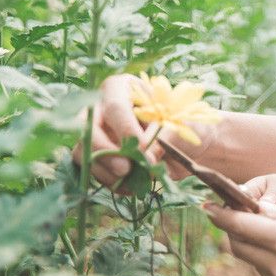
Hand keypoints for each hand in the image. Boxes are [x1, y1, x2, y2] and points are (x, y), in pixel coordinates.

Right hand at [73, 74, 211, 187]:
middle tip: (126, 169)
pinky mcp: (100, 155)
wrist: (191, 147)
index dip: (125, 128)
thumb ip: (162, 137)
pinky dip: (110, 181)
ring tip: (130, 181)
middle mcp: (103, 107)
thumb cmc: (187, 126)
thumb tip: (145, 156)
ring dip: (104, 169)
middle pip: (88, 127)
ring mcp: (98, 132)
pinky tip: (129, 187)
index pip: (115, 106)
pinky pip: (93, 169)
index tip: (141, 147)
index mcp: (123, 88)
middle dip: (106, 151)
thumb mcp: (180, 126)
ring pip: (84, 151)